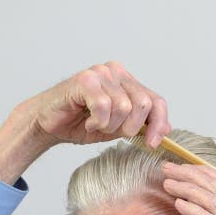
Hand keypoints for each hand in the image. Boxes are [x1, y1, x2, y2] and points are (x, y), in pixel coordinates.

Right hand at [0, 61, 170, 183]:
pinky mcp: (85, 80)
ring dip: (109, 126)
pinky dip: (97, 121)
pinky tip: (87, 120)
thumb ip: (140, 125)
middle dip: (130, 127)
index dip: (158, 124)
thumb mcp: (118, 128)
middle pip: (143, 104)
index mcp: (127, 81)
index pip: (156, 100)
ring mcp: (101, 73)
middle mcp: (116, 71)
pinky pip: (104, 107)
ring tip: (94, 124)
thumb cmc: (80, 123)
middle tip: (110, 131)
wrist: (48, 124)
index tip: (152, 143)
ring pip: (123, 107)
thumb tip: (166, 128)